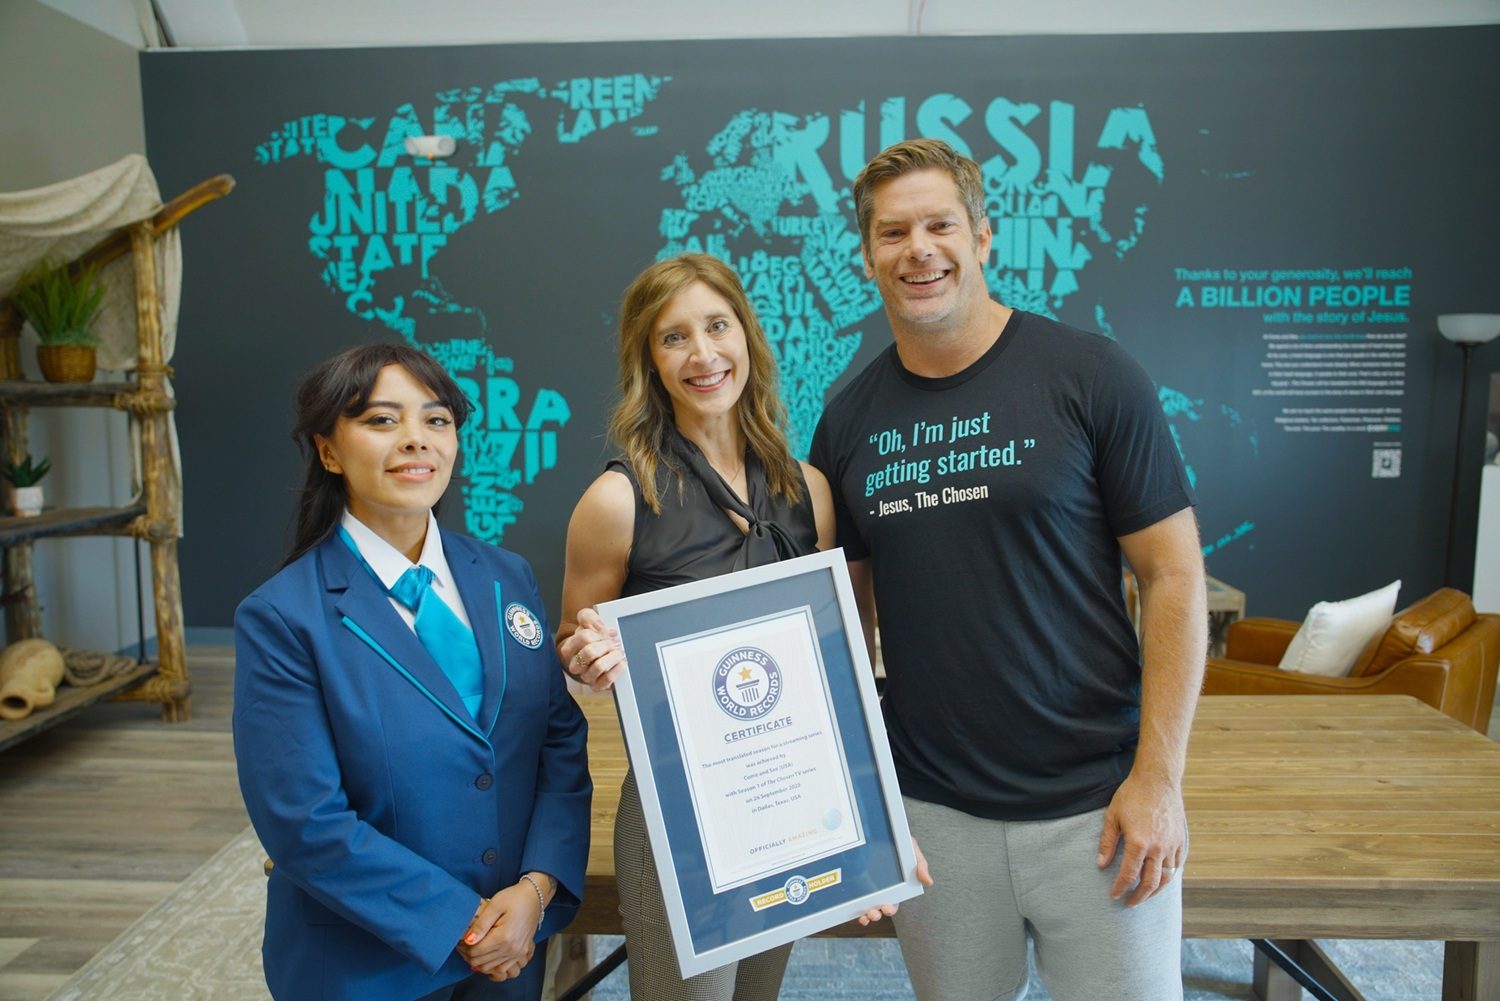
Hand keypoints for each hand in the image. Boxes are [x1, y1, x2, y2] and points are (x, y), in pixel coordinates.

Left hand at [456, 883, 541, 975]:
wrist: (535, 897)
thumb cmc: (514, 898)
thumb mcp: (495, 905)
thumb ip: (480, 924)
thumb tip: (467, 940)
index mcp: (503, 938)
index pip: (475, 952)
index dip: (463, 947)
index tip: (459, 939)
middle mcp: (511, 949)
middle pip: (480, 963)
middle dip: (468, 955)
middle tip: (463, 943)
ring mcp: (517, 953)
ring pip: (489, 968)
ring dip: (478, 961)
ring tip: (473, 948)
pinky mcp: (520, 953)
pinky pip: (502, 969)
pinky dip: (491, 966)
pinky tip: (486, 956)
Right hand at [559, 607, 626, 691]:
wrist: (600, 654)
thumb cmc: (593, 638)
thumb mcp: (588, 622)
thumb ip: (588, 617)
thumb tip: (599, 625)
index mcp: (570, 647)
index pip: (584, 637)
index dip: (600, 632)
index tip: (610, 631)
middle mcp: (575, 664)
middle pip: (590, 652)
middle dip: (606, 645)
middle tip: (615, 643)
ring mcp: (586, 676)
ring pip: (599, 667)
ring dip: (613, 657)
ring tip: (620, 652)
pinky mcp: (597, 686)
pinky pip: (607, 680)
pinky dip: (617, 670)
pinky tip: (622, 662)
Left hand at [855, 836, 932, 925]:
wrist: (886, 829)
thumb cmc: (901, 842)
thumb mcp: (913, 851)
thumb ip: (921, 866)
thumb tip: (929, 882)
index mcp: (895, 886)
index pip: (893, 902)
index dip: (890, 908)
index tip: (887, 908)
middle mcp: (882, 889)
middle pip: (879, 907)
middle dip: (877, 914)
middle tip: (875, 912)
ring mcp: (868, 887)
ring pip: (867, 906)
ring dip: (866, 914)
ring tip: (865, 914)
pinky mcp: (858, 881)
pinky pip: (855, 898)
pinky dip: (855, 908)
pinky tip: (855, 911)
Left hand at [1096, 769, 1187, 906]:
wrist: (1158, 779)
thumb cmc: (1132, 795)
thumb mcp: (1113, 816)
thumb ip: (1107, 842)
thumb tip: (1101, 864)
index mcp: (1139, 842)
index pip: (1128, 874)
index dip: (1120, 888)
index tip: (1114, 896)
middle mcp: (1158, 848)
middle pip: (1150, 883)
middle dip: (1139, 897)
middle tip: (1130, 903)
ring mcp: (1172, 845)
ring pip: (1166, 878)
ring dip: (1155, 891)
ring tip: (1144, 896)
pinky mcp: (1180, 840)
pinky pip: (1177, 866)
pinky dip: (1169, 877)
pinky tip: (1161, 880)